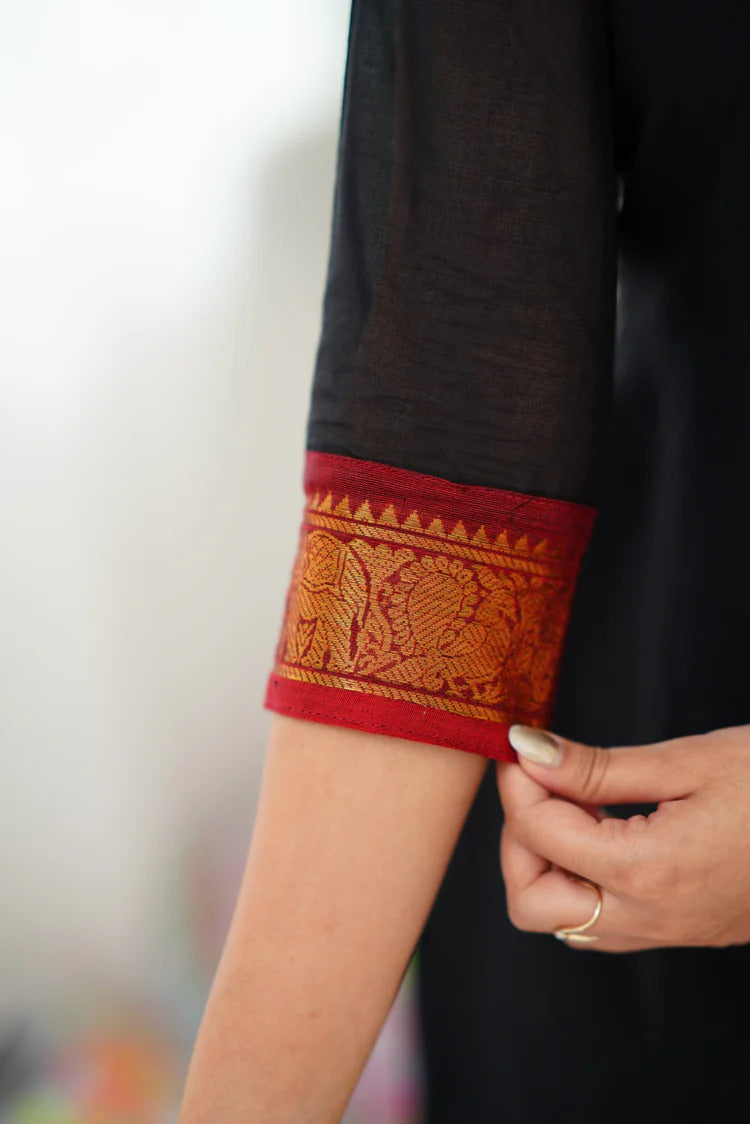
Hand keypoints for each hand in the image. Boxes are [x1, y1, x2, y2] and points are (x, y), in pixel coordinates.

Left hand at [495, 723, 749, 951]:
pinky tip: (607, 829)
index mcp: (647, 871)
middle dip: (519, 841)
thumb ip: (596, 767)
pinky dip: (581, 879)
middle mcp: (649, 917)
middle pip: (530, 905)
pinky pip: (600, 922)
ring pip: (561, 921)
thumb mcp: (688, 761)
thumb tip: (526, 750)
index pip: (537, 836)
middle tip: (545, 785)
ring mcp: (666, 933)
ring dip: (548, 863)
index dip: (517, 785)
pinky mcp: (679, 931)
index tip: (523, 748)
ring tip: (580, 803)